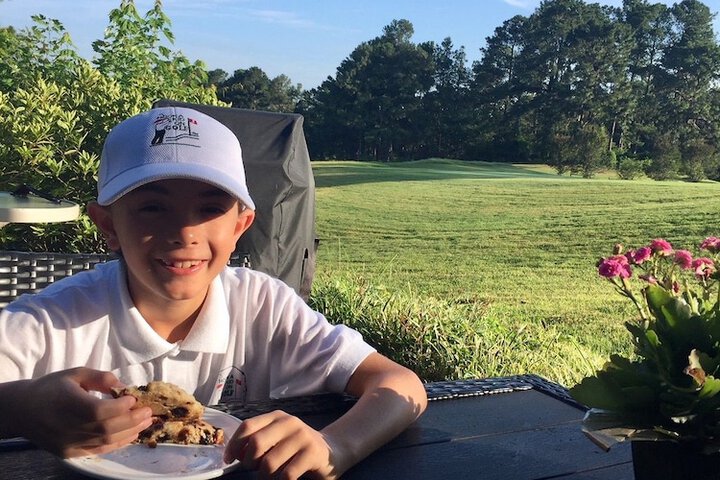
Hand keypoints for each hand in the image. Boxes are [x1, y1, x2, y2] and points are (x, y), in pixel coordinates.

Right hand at [12, 367, 152, 456]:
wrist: (23, 410)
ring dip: (130, 433)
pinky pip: (98, 451)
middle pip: (105, 429)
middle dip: (132, 420)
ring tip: (146, 423)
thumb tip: (126, 388)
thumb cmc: (53, 387)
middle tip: (149, 412)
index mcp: (66, 403)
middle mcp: (66, 427)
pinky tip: (131, 435)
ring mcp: (67, 443)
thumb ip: (101, 378)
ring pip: (105, 442)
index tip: (134, 399)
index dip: (120, 407)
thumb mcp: (76, 374)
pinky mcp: (69, 453)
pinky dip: (118, 444)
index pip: (98, 411)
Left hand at [224, 410, 342, 479]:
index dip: (234, 445)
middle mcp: (289, 422)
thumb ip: (258, 442)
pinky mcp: (312, 452)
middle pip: (256, 444)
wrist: (334, 451)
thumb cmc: (298, 448)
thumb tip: (234, 454)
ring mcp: (302, 436)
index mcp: (276, 417)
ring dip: (266, 477)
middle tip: (256, 470)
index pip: (247, 426)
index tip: (229, 461)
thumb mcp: (278, 439)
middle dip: (250, 463)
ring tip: (272, 477)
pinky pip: (287, 474)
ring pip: (269, 463)